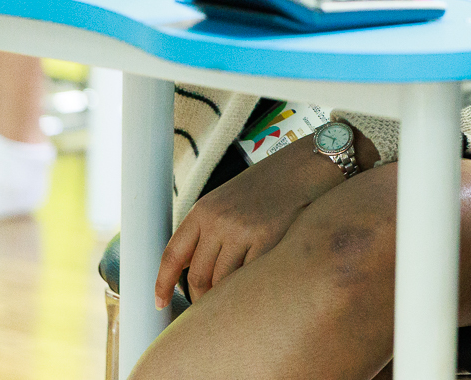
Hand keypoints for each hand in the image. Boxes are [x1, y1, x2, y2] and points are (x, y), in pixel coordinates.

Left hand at [153, 130, 367, 307]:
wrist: (312, 163)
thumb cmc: (274, 183)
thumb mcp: (231, 198)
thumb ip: (210, 229)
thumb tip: (194, 269)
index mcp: (204, 209)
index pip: (172, 255)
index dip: (161, 284)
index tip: (159, 303)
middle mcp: (219, 220)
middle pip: (197, 276)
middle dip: (200, 297)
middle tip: (209, 306)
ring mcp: (243, 230)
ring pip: (222, 282)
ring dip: (226, 296)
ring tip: (236, 298)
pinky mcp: (269, 239)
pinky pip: (249, 277)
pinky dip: (250, 287)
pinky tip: (257, 285)